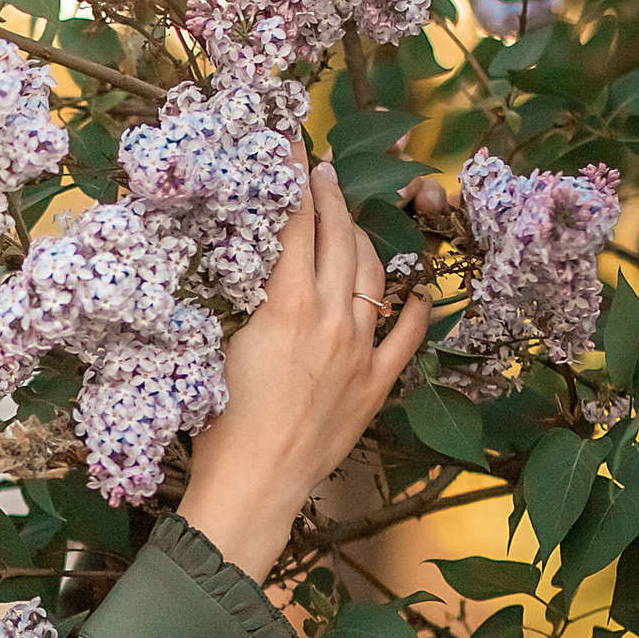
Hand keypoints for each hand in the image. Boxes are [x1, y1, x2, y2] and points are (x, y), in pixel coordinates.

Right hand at [178, 162, 428, 581]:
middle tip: (325, 174)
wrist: (256, 483)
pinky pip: (407, 335)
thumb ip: (248, 303)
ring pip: (374, 277)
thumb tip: (258, 270)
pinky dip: (414, 307)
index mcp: (287, 307)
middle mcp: (331, 319)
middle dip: (332, 200)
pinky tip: (416, 291)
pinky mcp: (376, 384)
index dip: (296, 185)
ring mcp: (360, 350)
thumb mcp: (221, 347)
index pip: (297, 227)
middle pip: (339, 241)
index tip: (296, 154)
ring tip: (354, 222)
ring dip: (364, 241)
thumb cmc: (221, 423)